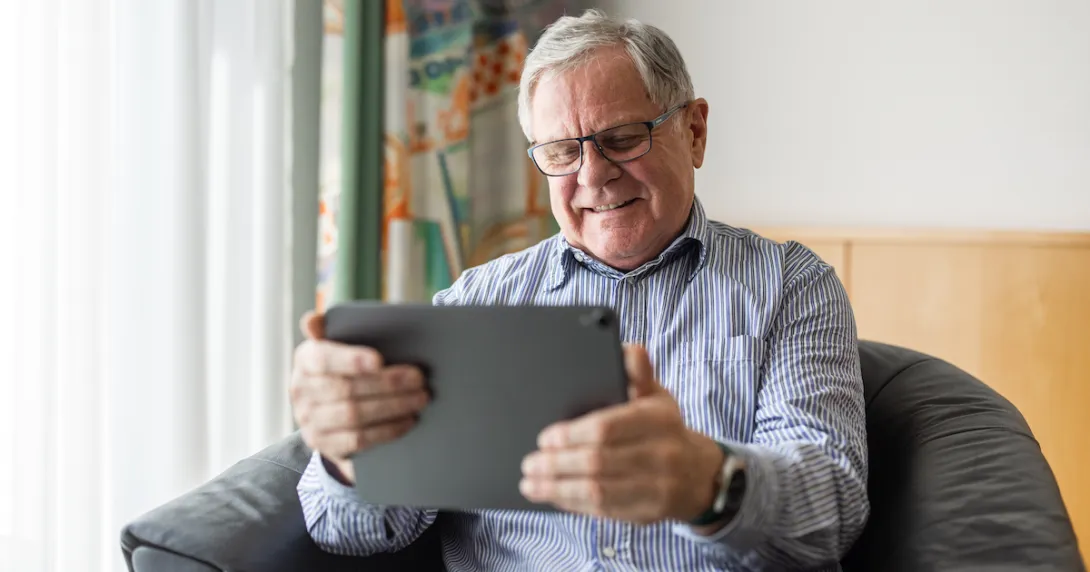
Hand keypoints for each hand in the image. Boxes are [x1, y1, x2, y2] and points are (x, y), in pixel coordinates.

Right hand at [289, 310, 429, 483]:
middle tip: (419, 379)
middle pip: (346, 389)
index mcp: (305, 358)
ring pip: (354, 415)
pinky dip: (387, 430)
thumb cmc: (344, 368)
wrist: (329, 410)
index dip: (350, 360)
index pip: (323, 358)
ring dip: (392, 407)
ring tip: (420, 398)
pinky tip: (408, 420)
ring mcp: (309, 420)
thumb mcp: (340, 346)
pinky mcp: (323, 443)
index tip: (379, 360)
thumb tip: (311, 321)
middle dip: (387, 384)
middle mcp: (301, 390)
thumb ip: (333, 330)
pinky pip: (357, 440)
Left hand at [519, 345, 725, 525]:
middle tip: (530, 462)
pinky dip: (572, 504)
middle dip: (557, 464)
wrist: (698, 474)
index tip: (545, 437)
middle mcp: (662, 454)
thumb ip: (638, 372)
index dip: (572, 434)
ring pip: (597, 492)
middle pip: (598, 462)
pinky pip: (603, 512)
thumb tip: (629, 349)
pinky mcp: (647, 514)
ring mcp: (657, 488)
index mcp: (660, 419)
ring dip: (557, 488)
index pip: (608, 428)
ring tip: (530, 483)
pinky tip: (552, 496)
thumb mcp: (656, 395)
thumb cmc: (663, 429)